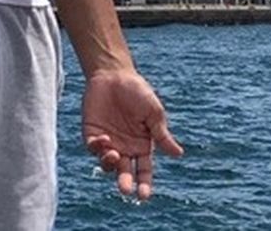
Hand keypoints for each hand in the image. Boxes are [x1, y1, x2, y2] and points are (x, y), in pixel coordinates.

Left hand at [83, 69, 182, 199]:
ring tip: (114, 155)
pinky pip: (92, 148)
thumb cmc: (137, 91)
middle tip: (125, 190)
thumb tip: (178, 154)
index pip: (144, 170)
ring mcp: (108, 142)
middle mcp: (125, 148)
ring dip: (109, 163)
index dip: (144, 184)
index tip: (144, 196)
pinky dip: (97, 148)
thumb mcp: (153, 112)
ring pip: (107, 163)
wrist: (113, 74)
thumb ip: (161, 134)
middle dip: (125, 182)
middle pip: (125, 172)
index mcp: (142, 145)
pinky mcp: (92, 133)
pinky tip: (104, 140)